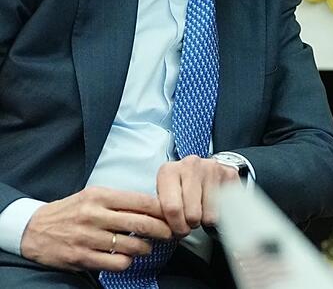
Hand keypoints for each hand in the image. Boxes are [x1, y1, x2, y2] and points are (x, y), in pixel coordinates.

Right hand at [20, 187, 171, 271]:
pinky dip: (127, 262)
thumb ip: (121, 201)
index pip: (142, 201)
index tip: (173, 215)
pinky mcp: (81, 257)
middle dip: (162, 230)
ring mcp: (87, 237)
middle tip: (171, 234)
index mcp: (100, 196)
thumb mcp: (93, 197)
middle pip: (141, 223)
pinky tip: (126, 258)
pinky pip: (116, 263)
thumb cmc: (71, 211)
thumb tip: (154, 207)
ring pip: (131, 245)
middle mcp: (94, 215)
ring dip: (146, 248)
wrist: (33, 229)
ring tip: (147, 247)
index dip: (163, 210)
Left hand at [156, 155, 240, 237]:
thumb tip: (164, 230)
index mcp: (169, 171)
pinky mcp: (229, 174)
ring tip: (200, 212)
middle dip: (190, 225)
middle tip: (189, 223)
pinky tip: (211, 205)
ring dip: (204, 220)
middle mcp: (190, 166)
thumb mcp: (163, 194)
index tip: (178, 230)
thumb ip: (160, 210)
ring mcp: (211, 168)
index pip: (172, 208)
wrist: (202, 168)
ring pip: (209, 214)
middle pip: (192, 214)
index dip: (176, 226)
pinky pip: (225, 208)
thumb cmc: (180, 185)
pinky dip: (218, 212)